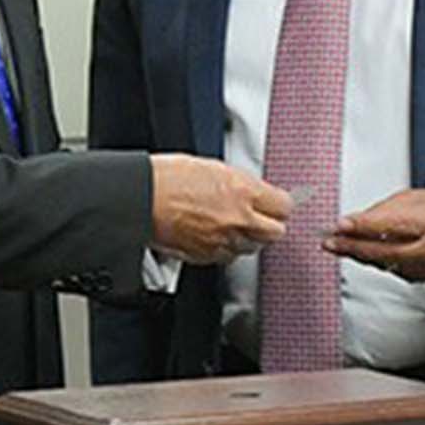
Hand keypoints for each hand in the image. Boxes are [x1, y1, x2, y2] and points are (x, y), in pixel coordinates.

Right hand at [149, 155, 290, 262]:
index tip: (276, 203)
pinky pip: (227, 257)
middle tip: (259, 216)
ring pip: (251, 247)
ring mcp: (223, 242)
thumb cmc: (166, 178)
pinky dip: (224, 248)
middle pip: (275, 233)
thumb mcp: (212, 167)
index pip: (284, 206)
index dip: (279, 204)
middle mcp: (238, 221)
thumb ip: (240, 184)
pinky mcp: (206, 257)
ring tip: (230, 224)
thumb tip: (253, 191)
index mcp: (243, 192)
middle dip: (269, 224)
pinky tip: (213, 234)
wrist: (140, 199)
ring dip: (246, 238)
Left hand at [322, 186, 424, 282]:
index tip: (339, 225)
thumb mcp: (412, 198)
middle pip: (384, 251)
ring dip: (358, 254)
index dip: (361, 227)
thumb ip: (381, 212)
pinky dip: (374, 260)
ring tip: (336, 245)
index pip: (390, 226)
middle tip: (329, 241)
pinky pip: (391, 270)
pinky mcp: (423, 278)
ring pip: (384, 263)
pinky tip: (360, 252)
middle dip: (352, 246)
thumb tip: (352, 222)